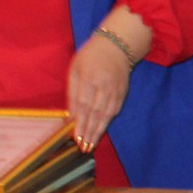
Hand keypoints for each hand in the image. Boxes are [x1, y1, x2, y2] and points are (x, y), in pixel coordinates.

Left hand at [67, 9, 146, 151]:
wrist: (117, 45)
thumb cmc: (91, 56)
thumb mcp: (75, 69)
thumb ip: (72, 91)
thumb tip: (70, 114)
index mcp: (89, 77)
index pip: (83, 104)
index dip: (80, 122)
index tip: (75, 136)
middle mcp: (104, 85)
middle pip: (95, 112)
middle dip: (89, 131)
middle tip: (83, 147)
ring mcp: (115, 90)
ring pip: (106, 114)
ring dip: (98, 131)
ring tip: (91, 144)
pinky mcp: (122, 92)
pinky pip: (115, 110)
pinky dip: (108, 122)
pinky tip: (101, 131)